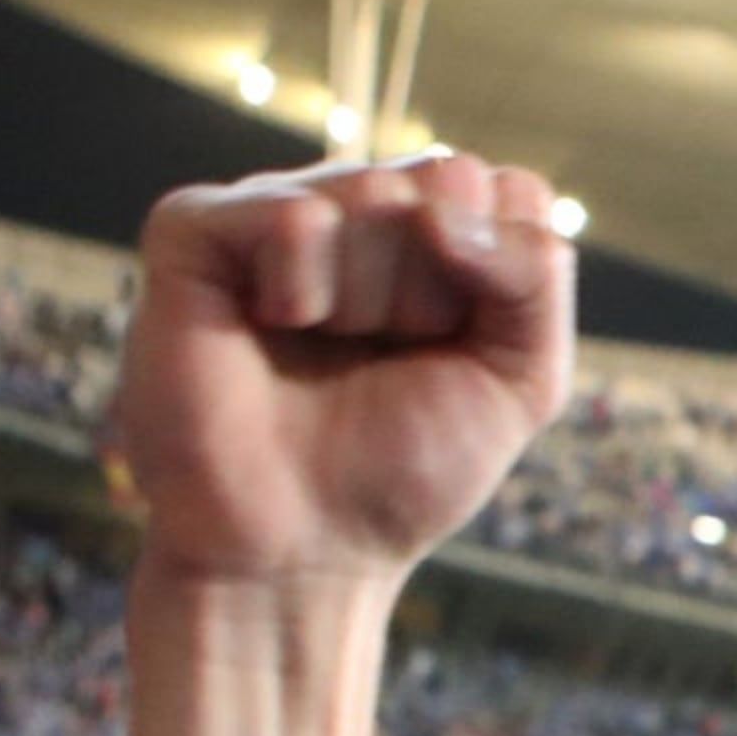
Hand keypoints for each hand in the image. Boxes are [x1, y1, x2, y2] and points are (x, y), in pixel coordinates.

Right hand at [111, 151, 572, 590]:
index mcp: (433, 234)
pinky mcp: (199, 229)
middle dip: (435, 297)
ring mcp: (276, 211)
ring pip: (373, 197)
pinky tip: (272, 328)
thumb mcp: (522, 379)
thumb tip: (450, 198)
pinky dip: (301, 291)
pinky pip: (292, 216)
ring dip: (369, 304)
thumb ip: (537, 274)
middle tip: (382, 359)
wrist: (302, 550)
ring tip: (323, 352)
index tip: (457, 350)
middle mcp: (355, 209)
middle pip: (444, 185)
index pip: (507, 190)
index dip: (502, 283)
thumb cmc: (404, 469)